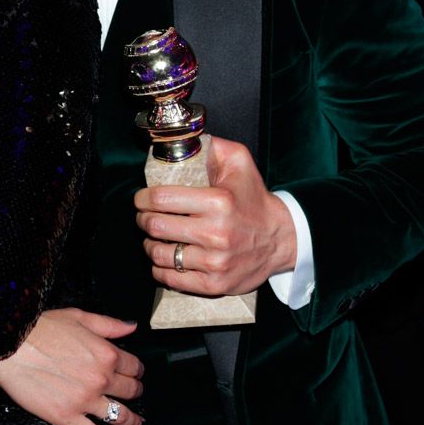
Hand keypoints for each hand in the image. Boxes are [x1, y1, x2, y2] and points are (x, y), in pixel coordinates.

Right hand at [0, 308, 143, 424]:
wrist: (11, 347)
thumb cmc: (41, 329)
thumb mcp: (78, 316)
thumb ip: (109, 324)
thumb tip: (132, 327)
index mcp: (106, 353)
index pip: (134, 366)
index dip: (137, 370)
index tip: (136, 373)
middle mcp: (101, 379)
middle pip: (131, 391)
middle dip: (136, 393)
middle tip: (135, 394)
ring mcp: (86, 401)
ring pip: (120, 417)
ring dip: (133, 422)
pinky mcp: (68, 418)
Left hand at [135, 135, 295, 295]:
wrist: (283, 239)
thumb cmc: (254, 199)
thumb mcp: (240, 162)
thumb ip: (212, 146)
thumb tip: (184, 140)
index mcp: (218, 202)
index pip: (162, 199)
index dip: (143, 198)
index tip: (141, 199)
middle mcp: (216, 233)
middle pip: (156, 227)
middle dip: (142, 220)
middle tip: (144, 217)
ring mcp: (215, 262)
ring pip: (159, 254)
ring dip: (149, 244)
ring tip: (154, 238)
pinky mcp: (215, 284)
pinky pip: (171, 279)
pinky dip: (160, 269)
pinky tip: (163, 259)